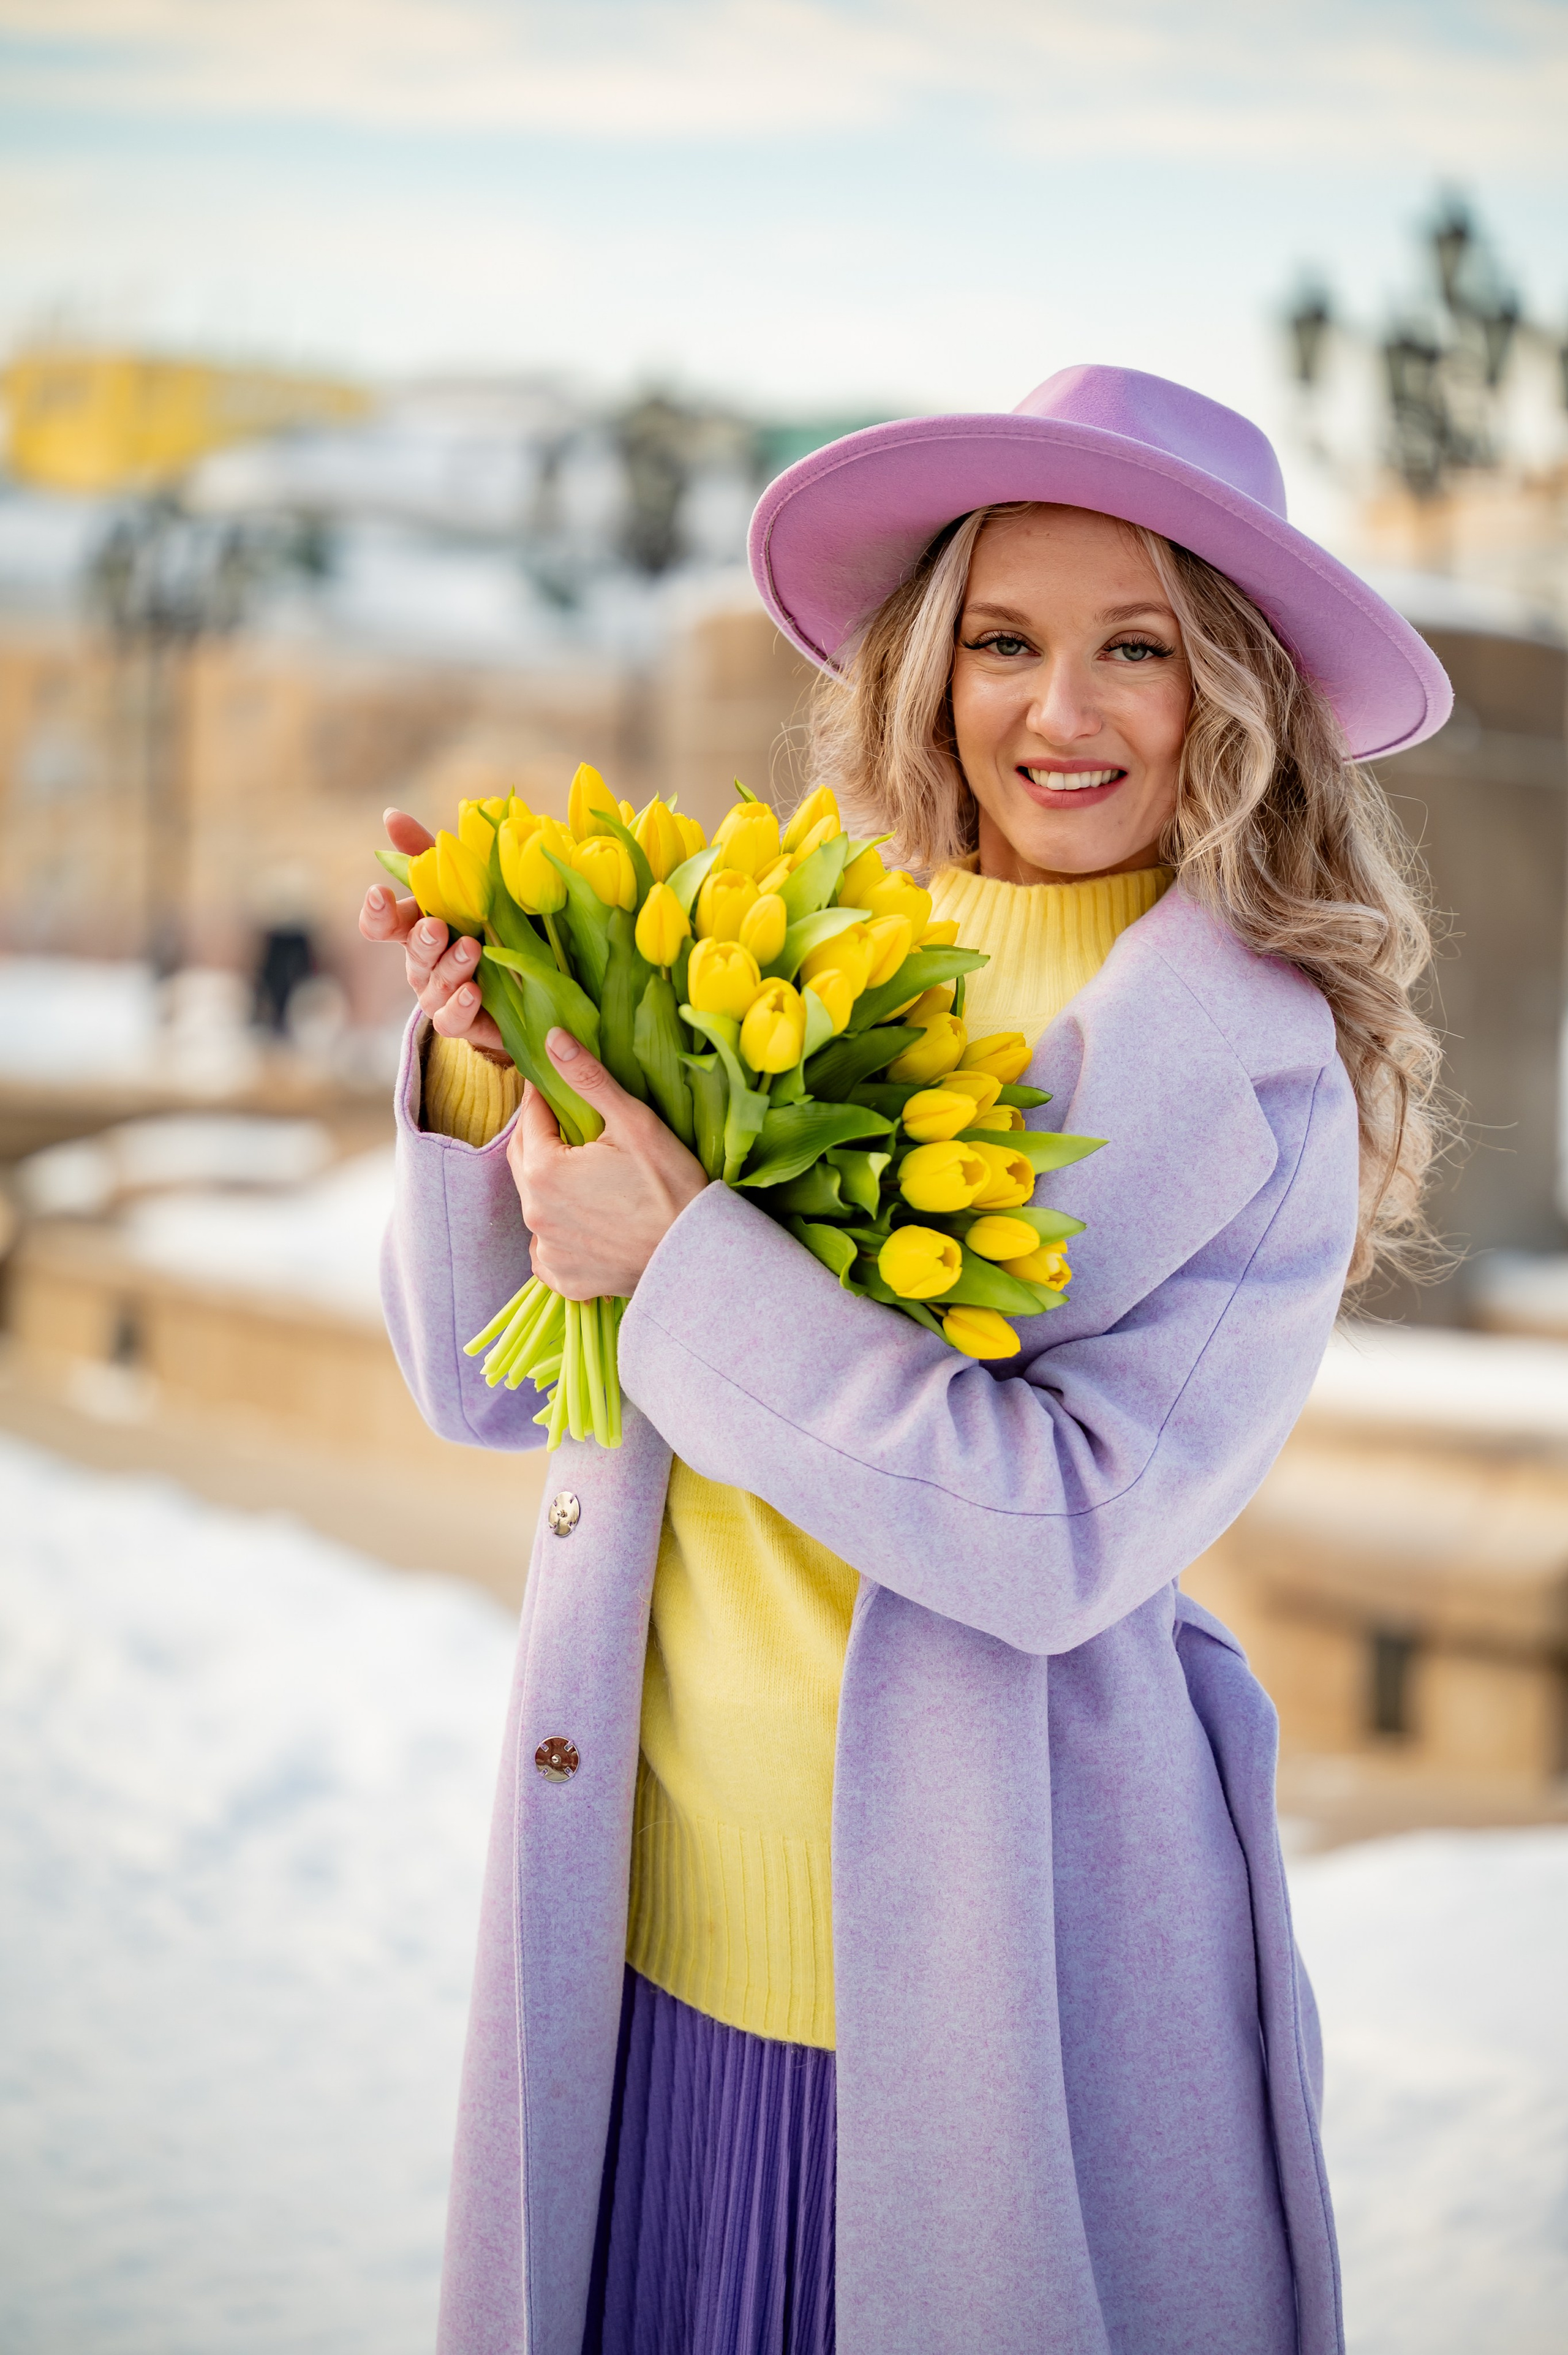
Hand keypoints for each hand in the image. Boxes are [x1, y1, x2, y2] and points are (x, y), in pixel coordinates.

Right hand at [357, 808, 507, 1061]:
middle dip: (423, 940)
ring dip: (450, 967)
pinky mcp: (464, 1022)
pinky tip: (475, 991)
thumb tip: (390, 814)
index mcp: (418, 927)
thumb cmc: (489, 922)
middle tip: (438, 926)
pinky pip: (451, 1021)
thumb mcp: (467, 885)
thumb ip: (428, 855)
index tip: (380, 892)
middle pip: (412, 953)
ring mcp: (441, 995)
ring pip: (433, 985)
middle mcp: (424, 963)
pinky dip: (460, 1007)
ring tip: (471, 949)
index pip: (383, 923)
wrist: (528, 979)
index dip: (376, 911)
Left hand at [511, 1029, 708, 1296]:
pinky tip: (589, 1221)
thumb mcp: (634, 1122)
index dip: (547, 1098)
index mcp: (543, 1169)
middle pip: (526, 1158)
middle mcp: (534, 1212)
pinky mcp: (563, 1277)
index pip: (530, 1117)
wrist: (697, 1256)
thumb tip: (551, 1039)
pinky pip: (548, 1245)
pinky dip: (561, 1231)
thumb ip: (588, 1079)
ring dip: (551, 1184)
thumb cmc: (671, 1186)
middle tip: (578, 1128)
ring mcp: (547, 1249)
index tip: (566, 1092)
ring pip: (536, 1201)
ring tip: (589, 1176)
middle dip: (544, 1138)